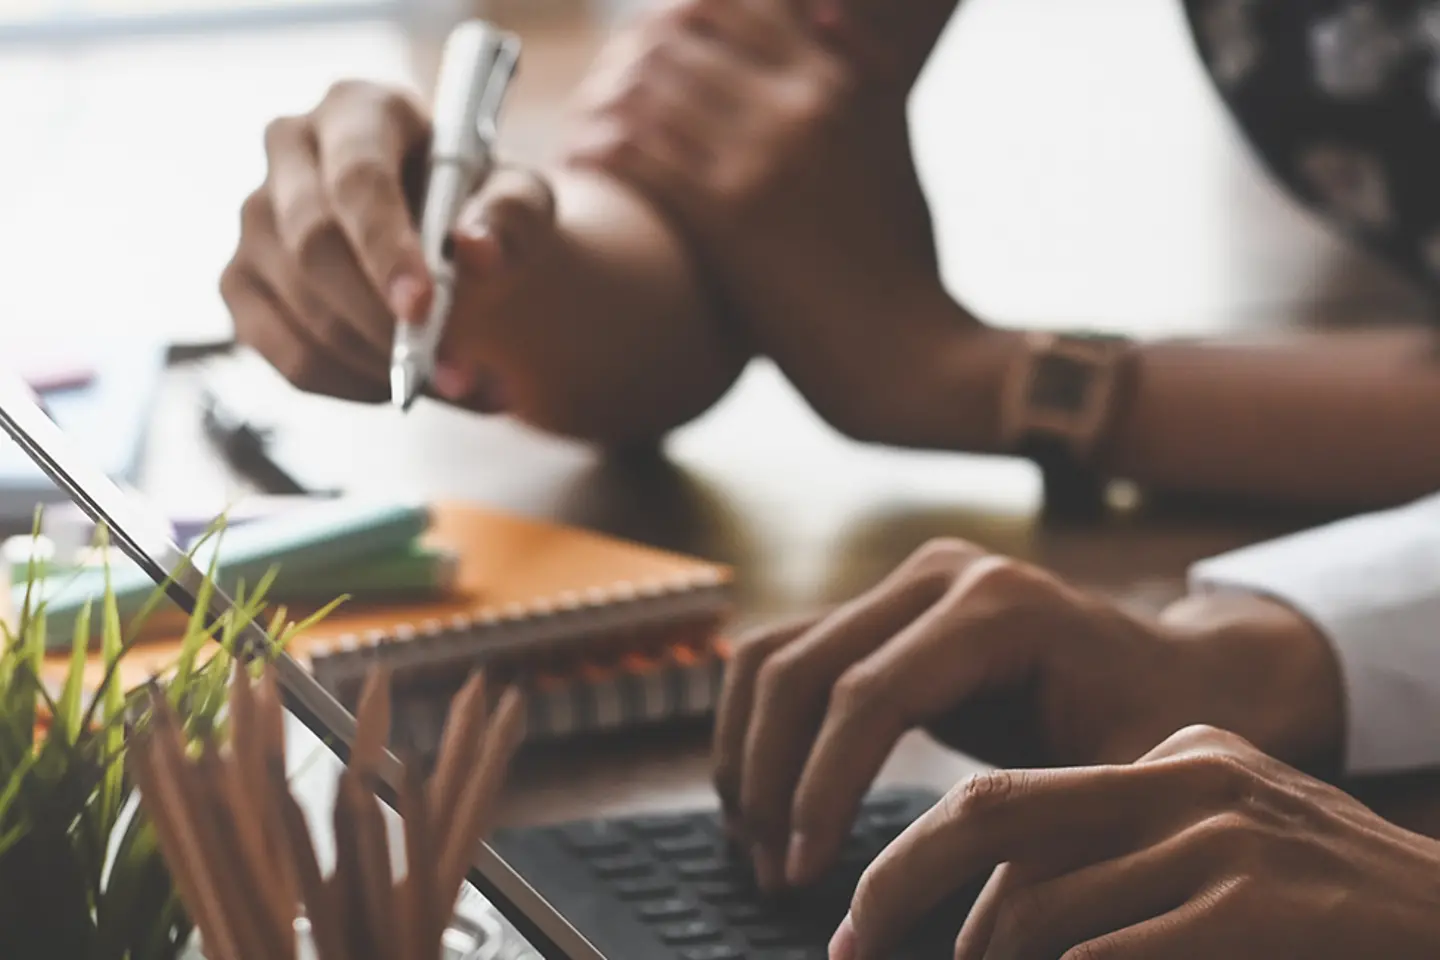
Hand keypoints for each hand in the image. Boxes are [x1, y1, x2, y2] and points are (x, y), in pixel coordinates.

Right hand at [222, 80, 559, 410]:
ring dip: (378, 364)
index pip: (355, 179)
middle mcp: (290, 150)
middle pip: (314, 247)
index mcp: (358, 109)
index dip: (385, 248)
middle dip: (383, 322)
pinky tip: (398, 385)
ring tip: (450, 383)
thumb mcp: (521, 202)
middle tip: (451, 370)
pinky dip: (348, 385)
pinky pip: (286, 354)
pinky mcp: (241, 282)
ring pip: (300, 309)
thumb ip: (511, 220)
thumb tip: (476, 251)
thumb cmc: (482, 208)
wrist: (452, 242)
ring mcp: (254, 217)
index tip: (423, 309)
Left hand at [568, 0, 971, 440]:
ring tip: (582, 132)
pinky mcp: (730, 213)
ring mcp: (763, 155)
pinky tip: (582, 166)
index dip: (675, 21)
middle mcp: (799, 103)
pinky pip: (635, 151)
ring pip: (645, 88)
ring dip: (599, 104)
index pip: (733, 6)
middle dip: (623, 61)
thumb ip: (866, 75)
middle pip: (676, 39)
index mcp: (837, 81)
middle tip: (597, 98)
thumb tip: (825, 11)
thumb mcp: (895, 151)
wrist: (906, 353)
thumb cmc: (901, 264)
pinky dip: (597, 149)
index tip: (642, 54)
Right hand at [714, 539, 1342, 891]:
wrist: (1182, 671)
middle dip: (770, 779)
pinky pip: (784, 656)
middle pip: (800, 669)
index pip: (868, 696)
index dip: (821, 789)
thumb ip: (1055, 834)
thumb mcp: (1129, 785)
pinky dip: (756, 729)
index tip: (803, 874)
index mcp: (1001, 607)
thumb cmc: (1162, 735)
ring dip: (747, 754)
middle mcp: (941, 575)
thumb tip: (986, 927)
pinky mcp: (883, 605)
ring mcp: (905, 582)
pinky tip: (765, 802)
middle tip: (773, 875)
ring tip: (758, 848)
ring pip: (771, 656)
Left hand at [837, 726, 1439, 959]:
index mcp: (1174, 755)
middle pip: (997, 818)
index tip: (864, 915)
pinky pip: (1114, 950)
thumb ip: (1122, 852)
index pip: (1009, 800)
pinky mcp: (1261, 902)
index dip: (917, 857)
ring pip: (1047, 902)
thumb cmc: (1325, 912)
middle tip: (853, 947)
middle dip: (902, 883)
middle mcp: (1190, 775)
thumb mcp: (1223, 846)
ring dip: (989, 958)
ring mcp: (1228, 835)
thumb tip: (993, 917)